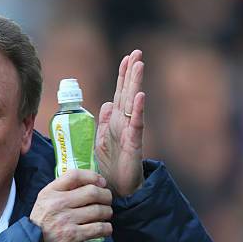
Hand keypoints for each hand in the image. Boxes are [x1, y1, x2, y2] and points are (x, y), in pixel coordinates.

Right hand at [30, 169, 112, 241]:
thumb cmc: (44, 221)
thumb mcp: (46, 200)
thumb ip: (63, 189)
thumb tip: (93, 181)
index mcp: (50, 192)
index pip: (74, 175)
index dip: (92, 176)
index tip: (101, 182)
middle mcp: (57, 204)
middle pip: (92, 192)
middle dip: (106, 196)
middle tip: (107, 200)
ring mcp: (65, 220)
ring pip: (99, 210)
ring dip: (107, 212)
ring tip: (105, 214)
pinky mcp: (73, 236)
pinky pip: (99, 228)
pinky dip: (106, 228)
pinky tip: (104, 228)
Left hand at [96, 49, 144, 197]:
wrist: (117, 189)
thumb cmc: (110, 166)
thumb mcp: (102, 140)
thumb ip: (104, 122)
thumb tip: (106, 103)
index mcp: (116, 121)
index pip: (119, 93)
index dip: (122, 76)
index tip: (126, 58)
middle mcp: (125, 122)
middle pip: (128, 93)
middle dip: (131, 73)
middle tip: (137, 52)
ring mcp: (131, 131)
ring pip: (133, 103)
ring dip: (135, 84)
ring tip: (139, 65)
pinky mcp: (134, 143)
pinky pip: (137, 124)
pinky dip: (139, 109)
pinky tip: (140, 95)